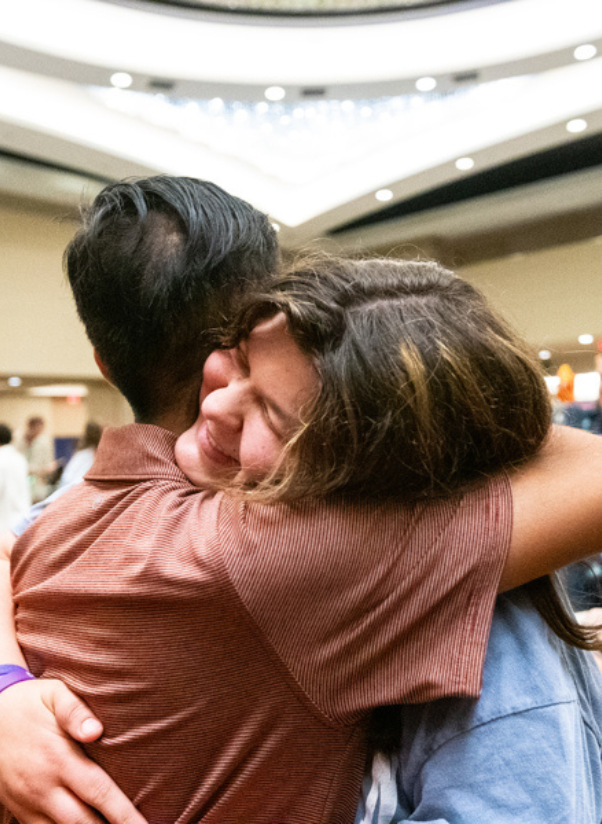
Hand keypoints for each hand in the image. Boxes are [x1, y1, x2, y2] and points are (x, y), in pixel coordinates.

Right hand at [0, 678, 147, 823]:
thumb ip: (75, 710)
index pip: (99, 792)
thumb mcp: (53, 694)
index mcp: (58, 758)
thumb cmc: (29, 703)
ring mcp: (30, 803)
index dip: (123, 814)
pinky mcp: (21, 810)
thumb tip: (96, 730)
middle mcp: (44, 787)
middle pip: (83, 823)